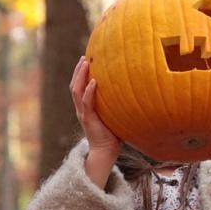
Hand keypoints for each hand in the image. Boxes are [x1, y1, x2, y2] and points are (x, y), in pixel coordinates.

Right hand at [71, 56, 120, 187]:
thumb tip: (136, 91)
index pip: (79, 88)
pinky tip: (94, 81)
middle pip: (74, 86)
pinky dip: (89, 91)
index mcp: (85, 108)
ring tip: (85, 63)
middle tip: (83, 57)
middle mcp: (81, 109)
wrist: (105, 152)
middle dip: (78, 71)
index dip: (80, 74)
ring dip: (80, 76)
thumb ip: (118, 104)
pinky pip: (86, 102)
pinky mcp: (87, 119)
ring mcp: (83, 113)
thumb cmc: (113, 135)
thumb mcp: (114, 115)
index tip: (85, 61)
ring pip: (76, 91)